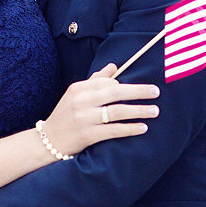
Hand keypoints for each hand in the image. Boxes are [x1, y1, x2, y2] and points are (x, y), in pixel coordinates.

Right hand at [42, 63, 159, 155]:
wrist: (49, 141)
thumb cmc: (66, 115)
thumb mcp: (76, 95)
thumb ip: (95, 80)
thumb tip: (114, 66)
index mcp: (78, 88)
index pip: (107, 82)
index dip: (126, 85)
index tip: (141, 88)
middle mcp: (81, 101)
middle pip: (116, 92)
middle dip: (139, 91)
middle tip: (156, 92)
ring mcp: (84, 118)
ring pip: (117, 111)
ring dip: (139, 110)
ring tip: (155, 111)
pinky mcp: (88, 135)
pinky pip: (114, 130)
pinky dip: (130, 128)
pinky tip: (142, 127)